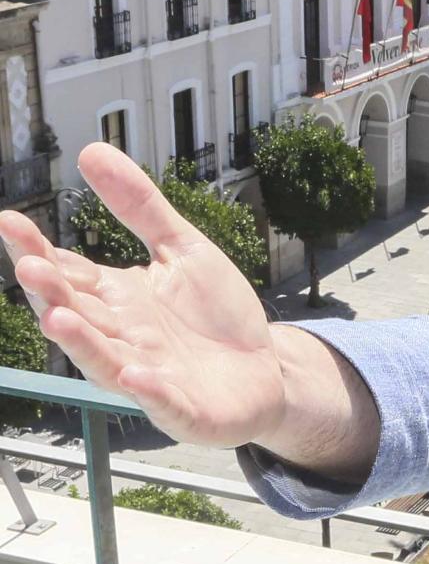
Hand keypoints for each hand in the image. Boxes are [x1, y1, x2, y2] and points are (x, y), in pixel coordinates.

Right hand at [0, 143, 285, 447]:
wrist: (267, 369)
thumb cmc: (218, 316)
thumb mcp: (183, 249)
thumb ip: (140, 208)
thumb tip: (92, 153)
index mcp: (119, 300)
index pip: (70, 273)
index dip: (40, 250)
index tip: (10, 222)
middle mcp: (125, 339)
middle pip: (79, 315)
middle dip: (52, 294)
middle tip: (28, 266)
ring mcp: (151, 376)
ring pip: (106, 362)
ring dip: (82, 344)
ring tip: (58, 319)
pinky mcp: (186, 410)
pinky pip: (164, 402)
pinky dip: (150, 392)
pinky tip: (137, 375)